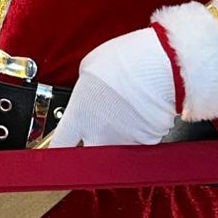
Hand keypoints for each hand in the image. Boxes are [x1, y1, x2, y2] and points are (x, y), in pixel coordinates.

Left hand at [50, 27, 177, 147]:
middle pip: (87, 156)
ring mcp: (124, 141)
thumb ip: (83, 89)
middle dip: (88, 148)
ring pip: (115, 148)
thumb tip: (87, 93)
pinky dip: (139, 130)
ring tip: (122, 112)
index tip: (56, 151)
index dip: (56, 150)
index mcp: (79, 117)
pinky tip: (140, 111)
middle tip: (93, 134)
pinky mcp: (148, 141)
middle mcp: (100, 134)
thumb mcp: (88, 68)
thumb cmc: (126, 61)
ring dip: (116, 136)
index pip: (60, 146)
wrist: (161, 66)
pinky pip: (138, 140)